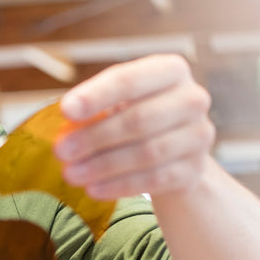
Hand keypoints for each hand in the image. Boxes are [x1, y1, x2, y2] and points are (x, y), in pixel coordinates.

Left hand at [55, 54, 214, 199]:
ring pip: (146, 153)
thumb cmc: (134, 113)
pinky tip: (93, 189)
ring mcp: (199, 135)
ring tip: (70, 173)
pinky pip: (154, 179)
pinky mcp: (194, 169)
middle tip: (60, 151)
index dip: (96, 96)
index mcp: (170, 70)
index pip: (129, 80)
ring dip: (102, 165)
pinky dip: (119, 185)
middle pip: (138, 120)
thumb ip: (92, 108)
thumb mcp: (116, 101)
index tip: (65, 111)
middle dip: (93, 137)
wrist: (174, 150)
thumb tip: (67, 129)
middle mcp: (192, 99)